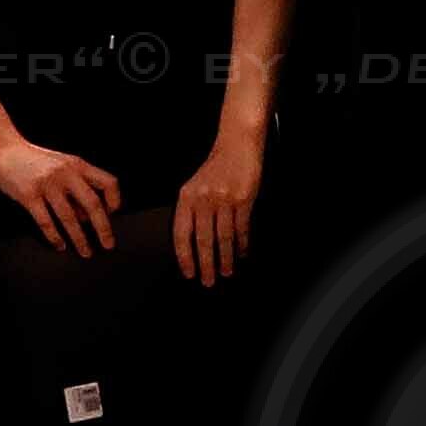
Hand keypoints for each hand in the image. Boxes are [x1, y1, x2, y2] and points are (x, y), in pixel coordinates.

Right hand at [0, 135, 122, 253]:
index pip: (108, 181)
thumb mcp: (62, 166)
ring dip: (79, 238)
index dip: (114, 200)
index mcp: (78, 164)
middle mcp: (66, 173)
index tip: (113, 215)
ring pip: (69, 217)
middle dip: (103, 227)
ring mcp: (47, 184)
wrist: (4, 149)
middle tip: (108, 245)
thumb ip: (76, 186)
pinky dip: (55, 236)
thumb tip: (88, 215)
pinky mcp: (28, 195)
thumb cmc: (35, 161)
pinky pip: (45, 221)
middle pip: (92, 203)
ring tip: (85, 251)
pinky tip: (60, 245)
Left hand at [175, 128, 266, 286]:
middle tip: (208, 281)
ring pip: (224, 236)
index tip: (189, 274)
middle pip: (204, 240)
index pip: (181, 234)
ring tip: (227, 271)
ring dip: (226, 257)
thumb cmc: (216, 167)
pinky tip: (243, 252)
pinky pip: (242, 226)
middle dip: (206, 264)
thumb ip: (191, 211)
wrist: (237, 144)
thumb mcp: (195, 186)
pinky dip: (243, 242)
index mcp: (186, 198)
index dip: (185, 257)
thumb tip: (191, 244)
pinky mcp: (244, 197)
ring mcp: (224, 198)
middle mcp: (204, 199)